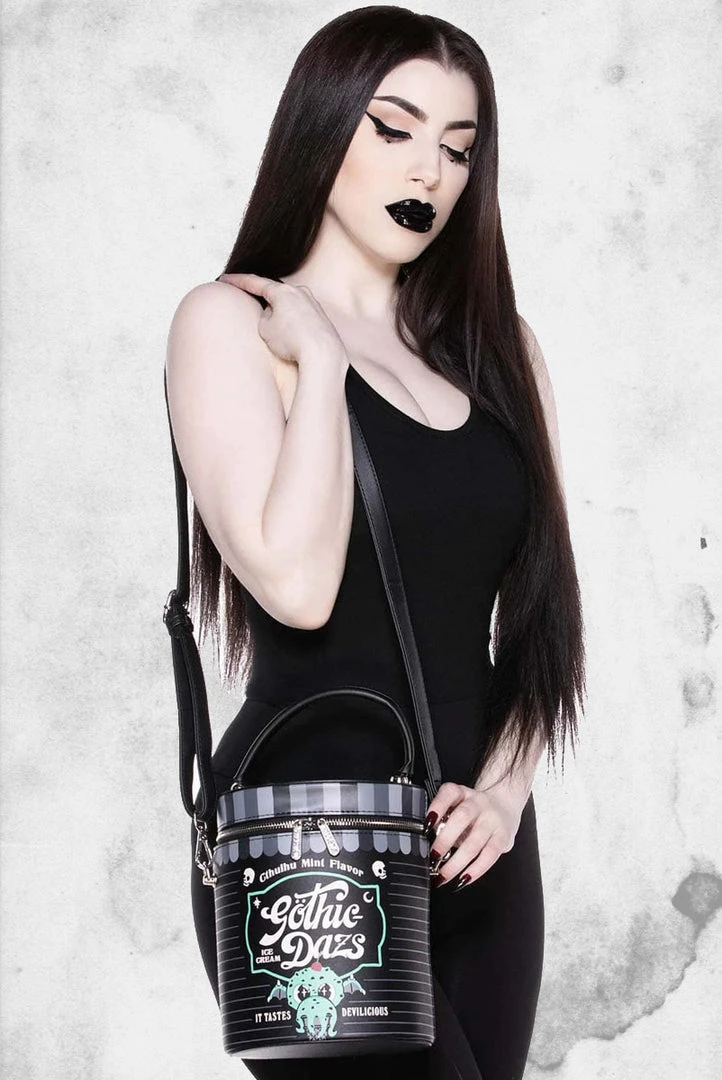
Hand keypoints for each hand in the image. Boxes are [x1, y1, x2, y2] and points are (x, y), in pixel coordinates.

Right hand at [215, 273, 346, 369]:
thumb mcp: (265, 328)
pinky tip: (292, 340)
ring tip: (277, 336)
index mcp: (283, 291)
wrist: (323, 355)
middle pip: (274, 294)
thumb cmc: (293, 342)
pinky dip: (292, 326)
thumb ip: (264, 315)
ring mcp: (313, 304)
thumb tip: (274, 313)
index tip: (225, 279)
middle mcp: (301, 293)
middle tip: (248, 305)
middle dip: (262, 302)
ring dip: (279, 318)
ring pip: (288, 307)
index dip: (238, 281)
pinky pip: (300, 318)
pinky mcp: (321, 318)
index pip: (255, 282)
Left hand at [424, 781, 525, 889]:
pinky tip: (464, 879)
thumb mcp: (456, 807)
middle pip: (462, 817)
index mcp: (461, 793)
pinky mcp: (503, 837)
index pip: (449, 793)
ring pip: (475, 841)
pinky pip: (490, 855)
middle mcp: (478, 803)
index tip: (426, 824)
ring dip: (457, 862)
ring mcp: (492, 820)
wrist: (504, 806)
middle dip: (445, 840)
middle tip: (433, 856)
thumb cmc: (473, 812)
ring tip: (444, 875)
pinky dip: (476, 870)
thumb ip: (441, 820)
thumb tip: (423, 844)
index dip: (437, 807)